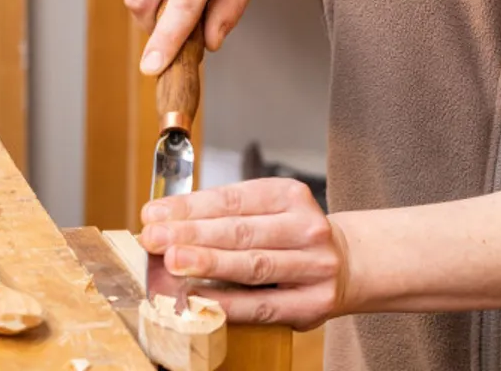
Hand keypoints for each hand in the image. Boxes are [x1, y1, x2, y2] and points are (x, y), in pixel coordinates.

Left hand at [140, 179, 351, 328]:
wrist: (346, 264)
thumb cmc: (290, 237)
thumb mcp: (267, 211)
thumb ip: (223, 216)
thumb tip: (164, 224)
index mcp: (291, 195)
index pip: (233, 199)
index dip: (190, 207)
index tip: (154, 214)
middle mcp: (307, 227)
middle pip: (241, 231)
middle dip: (192, 234)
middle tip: (154, 238)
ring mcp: (314, 266)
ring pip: (253, 265)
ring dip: (209, 264)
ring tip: (173, 262)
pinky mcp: (312, 303)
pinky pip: (262, 305)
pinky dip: (228, 303)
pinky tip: (199, 299)